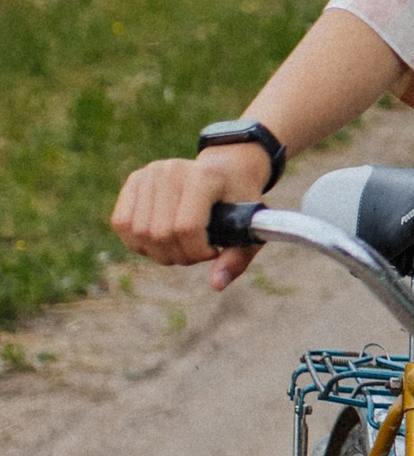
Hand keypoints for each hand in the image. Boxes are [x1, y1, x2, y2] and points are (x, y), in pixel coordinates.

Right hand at [110, 143, 272, 290]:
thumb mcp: (250, 228)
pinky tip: (160, 240)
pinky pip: (122, 223)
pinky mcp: (134, 181)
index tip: (212, 251)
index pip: (186, 227)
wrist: (227, 172)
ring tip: (180, 246)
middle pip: (160, 234)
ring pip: (139, 232)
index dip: (197, 252)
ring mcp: (149, 174)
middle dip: (179, 256)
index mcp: (204, 177)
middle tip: (196, 252)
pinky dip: (138, 242)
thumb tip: (216, 285)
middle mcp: (171, 171)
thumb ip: (236, 258)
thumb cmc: (239, 203)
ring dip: (158, 252)